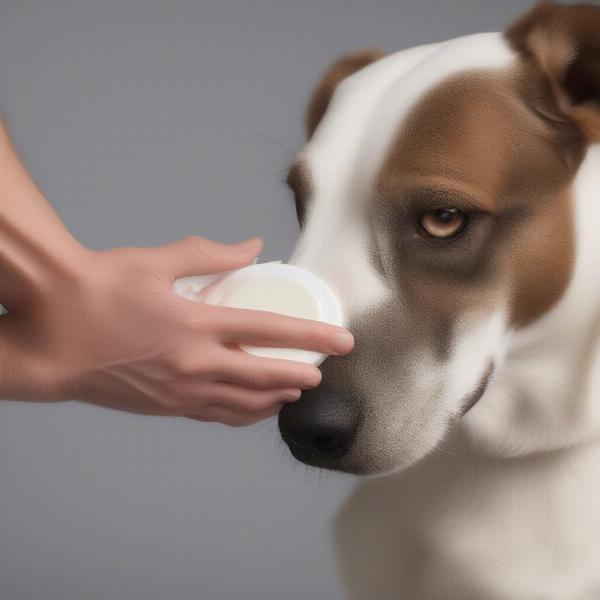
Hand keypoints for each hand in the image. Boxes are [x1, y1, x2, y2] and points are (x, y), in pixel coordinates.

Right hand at [0, 236, 353, 425]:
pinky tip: (255, 409)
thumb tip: (252, 247)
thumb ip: (210, 255)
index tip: (341, 341)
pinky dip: (243, 413)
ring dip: (275, 398)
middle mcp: (193, 363)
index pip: (269, 330)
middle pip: (264, 376)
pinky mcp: (165, 407)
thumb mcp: (156, 261)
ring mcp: (179, 391)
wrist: (51, 336)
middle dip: (301, 375)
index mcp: (195, 323)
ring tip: (295, 391)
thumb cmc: (98, 289)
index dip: (311, 336)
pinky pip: (216, 415)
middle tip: (324, 374)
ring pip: (243, 404)